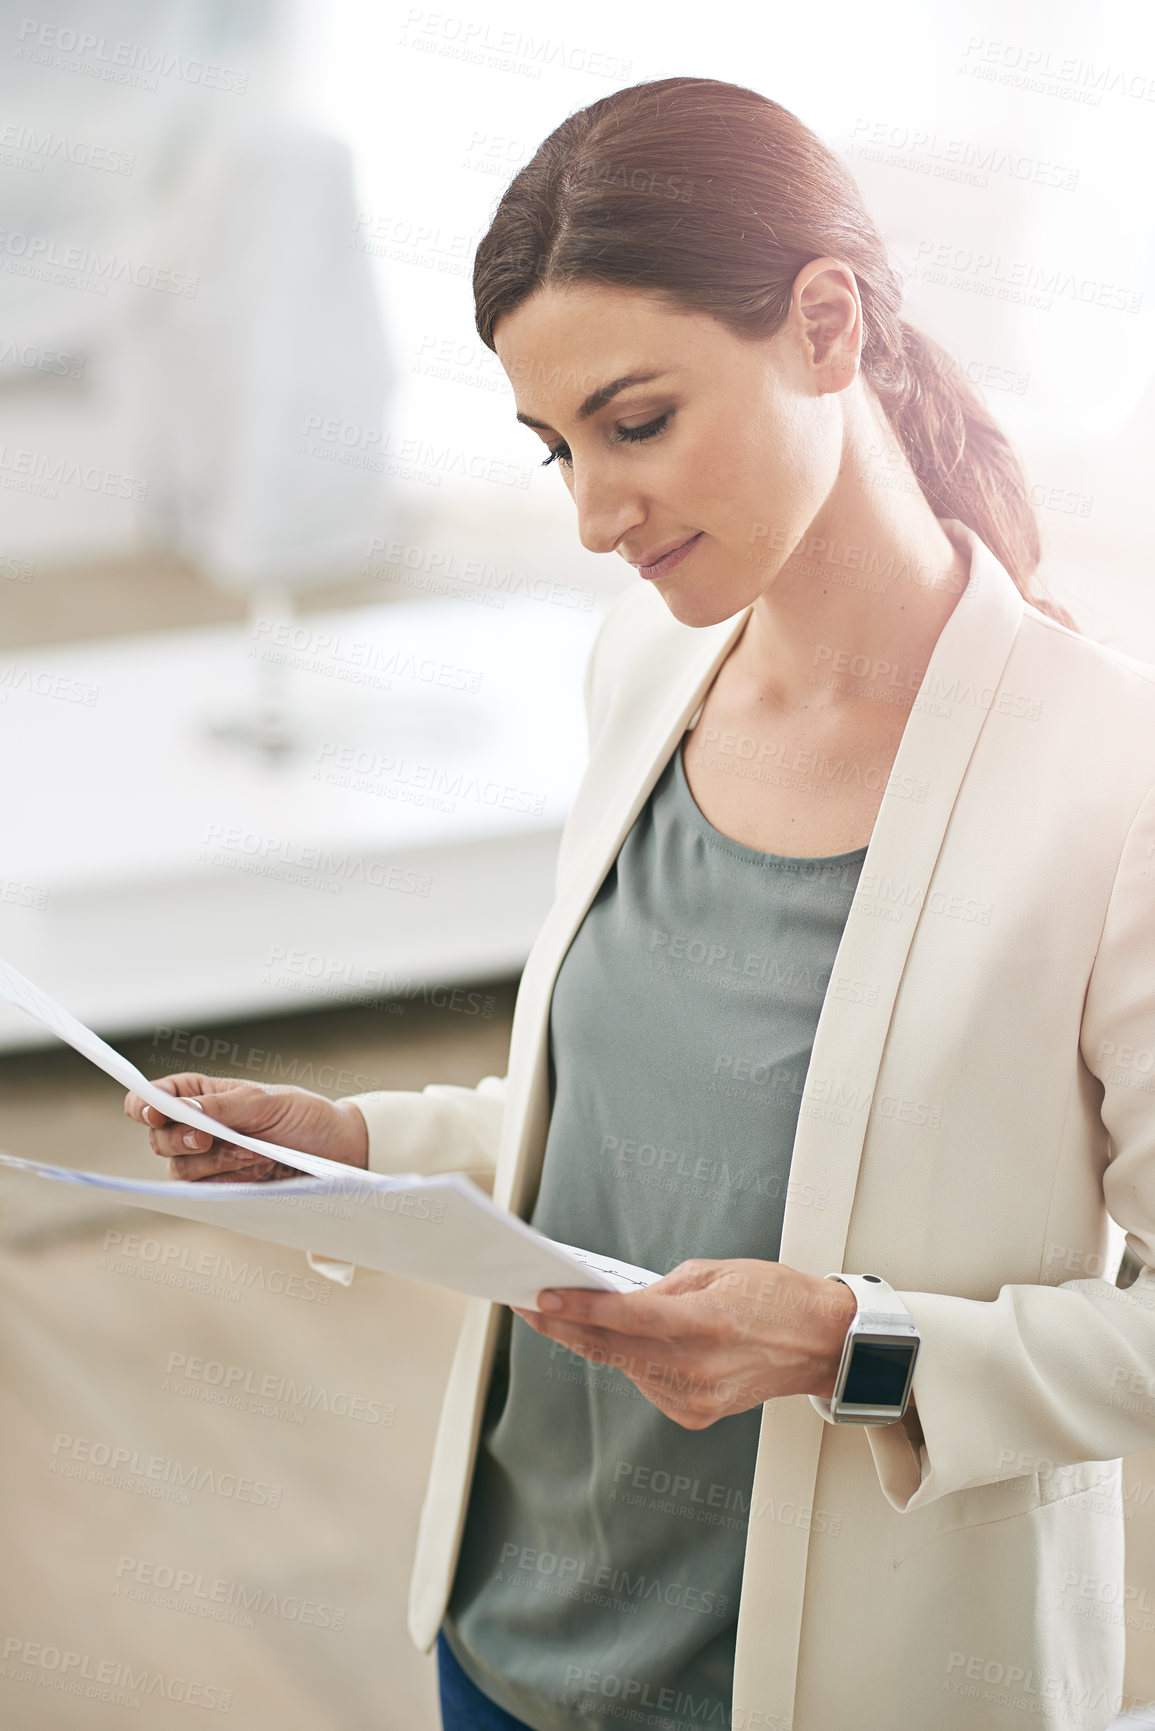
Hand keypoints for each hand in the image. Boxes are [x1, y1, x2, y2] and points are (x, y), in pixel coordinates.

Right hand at [123, 1072, 368, 1182]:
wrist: (335, 1152)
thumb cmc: (302, 1116)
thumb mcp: (265, 1101)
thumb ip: (221, 1106)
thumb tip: (181, 1110)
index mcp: (200, 1094)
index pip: (152, 1097)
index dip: (143, 1104)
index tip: (154, 1112)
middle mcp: (197, 1126)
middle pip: (159, 1139)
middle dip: (182, 1140)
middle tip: (209, 1138)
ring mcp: (208, 1159)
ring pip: (179, 1169)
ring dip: (215, 1162)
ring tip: (253, 1153)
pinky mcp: (222, 1186)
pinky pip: (204, 1191)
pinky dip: (228, 1180)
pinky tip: (255, 1169)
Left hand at [511, 1257, 856, 1428]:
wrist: (820, 1343)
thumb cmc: (774, 1297)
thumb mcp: (717, 1272)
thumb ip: (662, 1289)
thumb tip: (615, 1302)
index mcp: (706, 1323)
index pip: (626, 1317)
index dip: (578, 1308)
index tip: (539, 1296)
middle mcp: (699, 1367)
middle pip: (612, 1347)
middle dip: (566, 1323)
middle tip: (529, 1303)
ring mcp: (696, 1397)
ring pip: (623, 1366)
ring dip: (595, 1340)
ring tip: (565, 1312)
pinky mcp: (695, 1414)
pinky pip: (644, 1382)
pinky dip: (630, 1360)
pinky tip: (626, 1340)